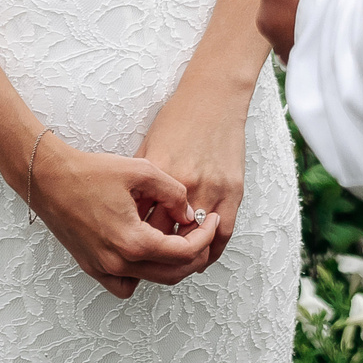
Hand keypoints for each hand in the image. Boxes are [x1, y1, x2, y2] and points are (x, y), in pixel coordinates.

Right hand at [19, 136, 214, 299]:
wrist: (49, 178)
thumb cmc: (91, 172)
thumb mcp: (142, 171)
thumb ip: (173, 193)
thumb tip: (189, 212)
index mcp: (133, 241)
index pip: (183, 253)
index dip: (205, 237)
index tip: (210, 220)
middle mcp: (118, 263)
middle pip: (172, 273)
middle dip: (194, 253)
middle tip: (202, 231)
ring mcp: (103, 268)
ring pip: (151, 280)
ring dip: (171, 264)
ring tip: (177, 238)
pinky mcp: (91, 266)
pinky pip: (124, 285)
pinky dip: (141, 274)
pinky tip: (145, 251)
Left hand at [137, 86, 251, 274]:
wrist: (213, 98)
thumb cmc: (178, 119)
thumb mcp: (148, 148)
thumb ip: (141, 183)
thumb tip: (129, 215)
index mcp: (159, 174)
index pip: (141, 221)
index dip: (134, 240)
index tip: (129, 249)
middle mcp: (187, 185)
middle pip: (167, 237)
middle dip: (156, 254)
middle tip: (149, 263)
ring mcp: (213, 189)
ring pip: (197, 241)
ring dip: (184, 257)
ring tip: (174, 264)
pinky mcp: (233, 191)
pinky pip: (223, 233)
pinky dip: (211, 250)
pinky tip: (200, 256)